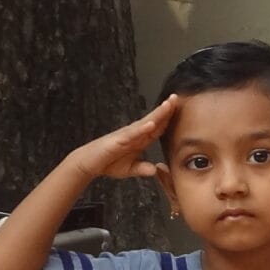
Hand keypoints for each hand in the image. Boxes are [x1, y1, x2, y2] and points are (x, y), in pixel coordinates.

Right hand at [68, 98, 182, 180]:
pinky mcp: (118, 140)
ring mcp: (127, 135)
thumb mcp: (130, 169)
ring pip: (145, 122)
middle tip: (177, 97)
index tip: (180, 110)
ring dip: (157, 114)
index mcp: (140, 139)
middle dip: (166, 109)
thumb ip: (142, 169)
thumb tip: (154, 171)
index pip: (158, 127)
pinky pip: (132, 133)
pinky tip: (151, 124)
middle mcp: (135, 134)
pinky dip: (142, 129)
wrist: (90, 164)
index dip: (169, 119)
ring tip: (168, 105)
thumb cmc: (109, 163)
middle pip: (154, 120)